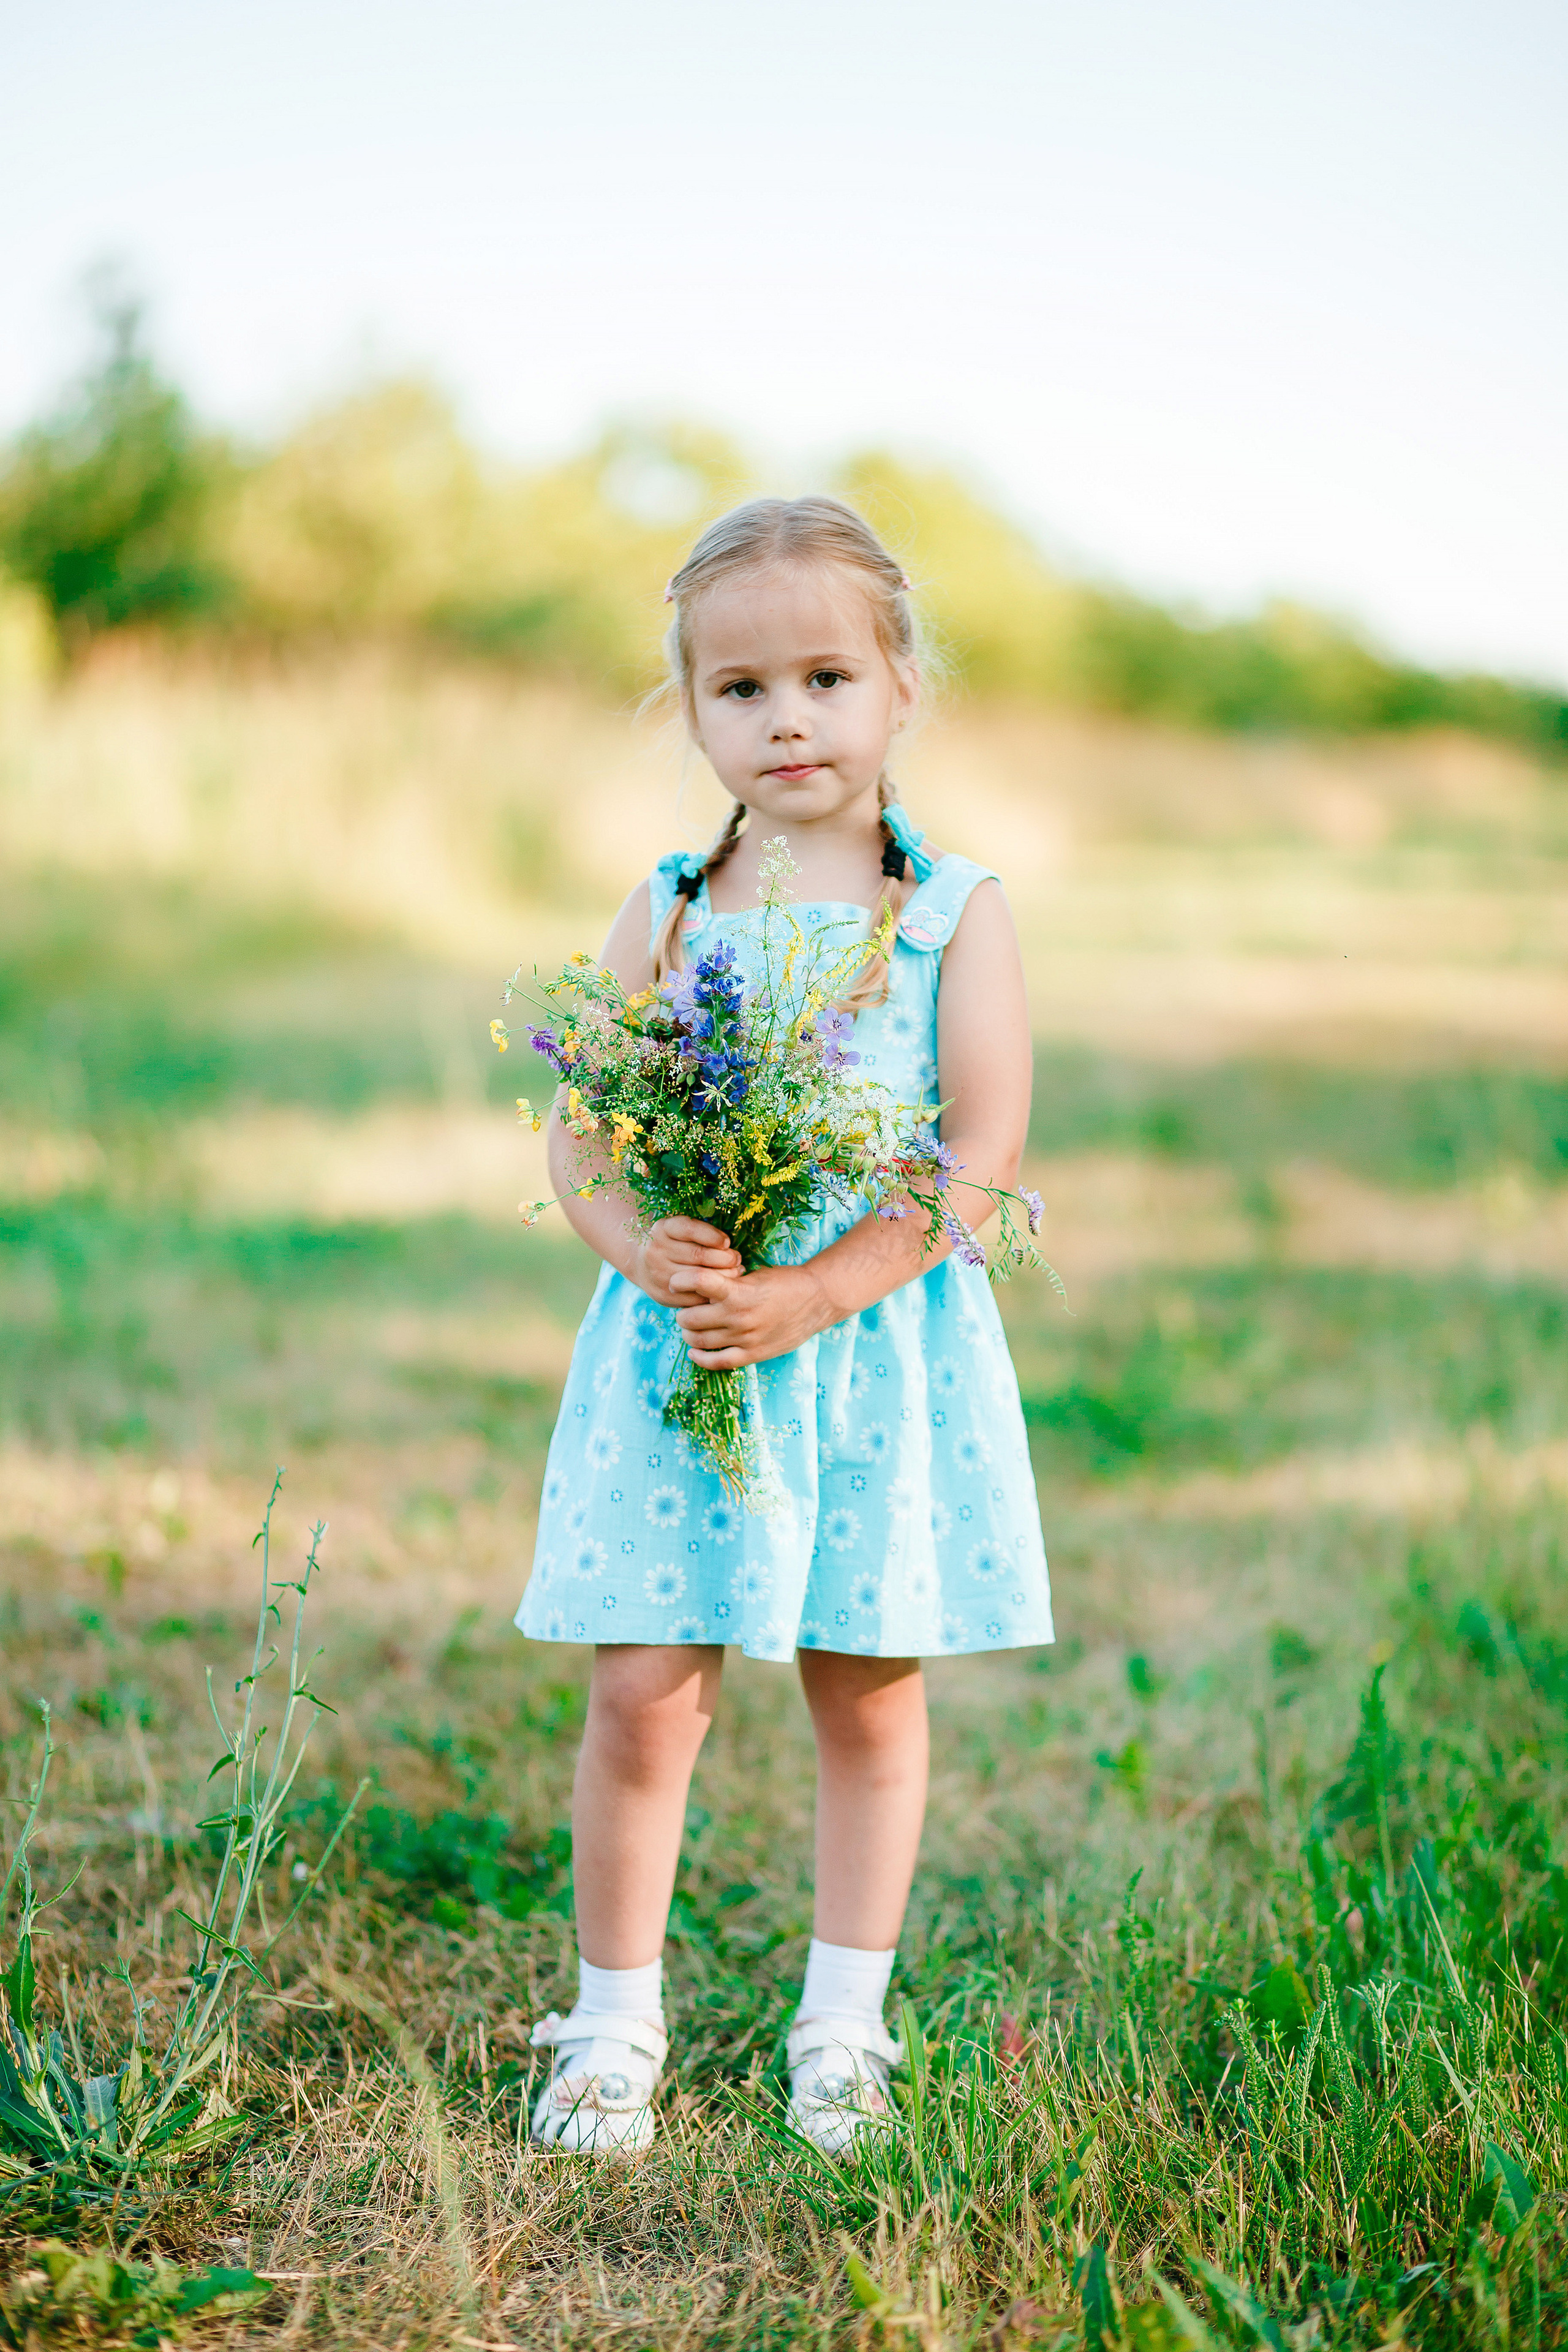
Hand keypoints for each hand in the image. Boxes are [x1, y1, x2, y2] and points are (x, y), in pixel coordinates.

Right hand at [633, 1216, 742, 1309]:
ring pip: (698, 1277)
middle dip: (725, 1258)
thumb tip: (729, 1245)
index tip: (727, 1242)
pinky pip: (694, 1296)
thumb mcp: (680, 1229)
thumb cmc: (672, 1243)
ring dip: (724, 1275)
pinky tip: (722, 1287)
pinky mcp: (663, 1295)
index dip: (713, 1236)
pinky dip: (712, 1292)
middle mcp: (656, 1250)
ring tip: (736, 1272)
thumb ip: (700, 1231)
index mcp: (662, 1228)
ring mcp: (658, 1274)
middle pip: (699, 1255)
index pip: (690, 1229)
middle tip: (737, 1259)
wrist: (641, 1265)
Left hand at [676, 1263, 832, 1368]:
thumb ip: (726, 1283)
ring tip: (691, 1327)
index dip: (680, 1281)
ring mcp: (745, 1338)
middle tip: (687, 1308)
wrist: (817, 1300)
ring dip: (688, 1334)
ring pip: (698, 1341)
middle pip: (690, 1318)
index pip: (696, 1282)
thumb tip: (694, 1288)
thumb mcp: (753, 1275)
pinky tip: (694, 1351)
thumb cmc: (784, 1282)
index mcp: (738, 1290)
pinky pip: (717, 1362)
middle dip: (683, 1313)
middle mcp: (738, 1316)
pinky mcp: (752, 1354)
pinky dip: (700, 1358)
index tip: (676, 1282)